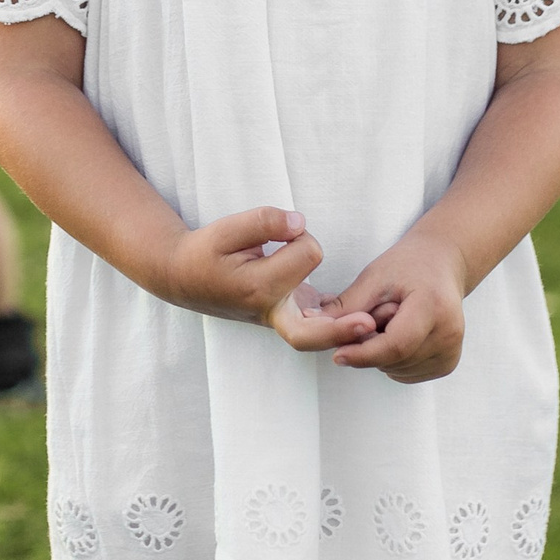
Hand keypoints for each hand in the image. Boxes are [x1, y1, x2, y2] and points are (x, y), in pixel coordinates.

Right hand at [151, 207, 379, 353]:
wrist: (185, 278)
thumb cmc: (206, 251)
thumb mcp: (226, 228)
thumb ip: (264, 221)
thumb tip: (299, 224)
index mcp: (257, 288)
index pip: (307, 254)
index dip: (302, 235)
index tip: (285, 229)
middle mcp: (271, 312)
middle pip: (313, 333)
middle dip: (341, 329)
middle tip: (368, 324)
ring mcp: (280, 320)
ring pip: (317, 337)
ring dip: (345, 331)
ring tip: (374, 322)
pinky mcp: (289, 318)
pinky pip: (317, 328)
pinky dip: (338, 323)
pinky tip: (358, 317)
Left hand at [327, 231, 468, 381]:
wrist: (441, 264)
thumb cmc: (409, 265)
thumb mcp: (375, 277)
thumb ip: (347, 305)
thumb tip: (313, 323)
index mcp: (433, 307)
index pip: (396, 345)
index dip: (364, 354)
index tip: (338, 355)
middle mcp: (449, 334)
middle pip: (394, 359)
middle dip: (370, 347)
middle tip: (372, 315)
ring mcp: (451, 352)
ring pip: (397, 370)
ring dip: (381, 353)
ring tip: (389, 320)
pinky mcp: (447, 363)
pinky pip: (406, 373)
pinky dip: (393, 359)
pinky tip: (398, 333)